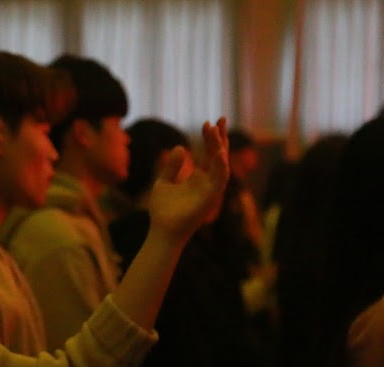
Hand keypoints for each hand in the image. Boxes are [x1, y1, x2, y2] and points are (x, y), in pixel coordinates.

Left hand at [148, 117, 229, 240]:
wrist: (161, 230)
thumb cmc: (162, 210)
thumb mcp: (163, 182)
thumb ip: (172, 166)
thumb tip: (180, 147)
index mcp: (199, 178)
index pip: (209, 154)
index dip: (211, 139)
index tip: (208, 123)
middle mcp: (208, 182)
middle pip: (219, 156)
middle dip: (221, 138)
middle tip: (220, 118)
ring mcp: (211, 190)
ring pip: (221, 165)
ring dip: (220, 148)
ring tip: (216, 130)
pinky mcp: (211, 199)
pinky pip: (220, 180)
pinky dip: (221, 166)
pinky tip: (219, 153)